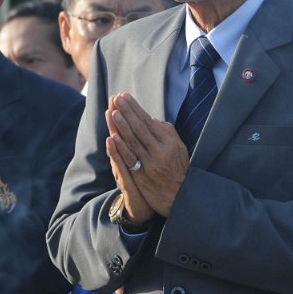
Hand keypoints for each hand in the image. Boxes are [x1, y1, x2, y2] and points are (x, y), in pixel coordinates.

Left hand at [106, 93, 188, 217]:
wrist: (180, 197)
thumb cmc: (178, 168)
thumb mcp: (179, 147)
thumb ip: (166, 132)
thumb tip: (151, 119)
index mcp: (169, 141)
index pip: (148, 121)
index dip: (135, 108)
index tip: (124, 97)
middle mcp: (161, 151)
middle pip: (140, 128)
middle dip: (127, 112)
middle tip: (116, 99)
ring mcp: (151, 164)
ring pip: (133, 142)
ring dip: (122, 126)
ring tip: (112, 112)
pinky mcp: (143, 177)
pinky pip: (130, 160)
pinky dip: (121, 148)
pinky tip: (113, 137)